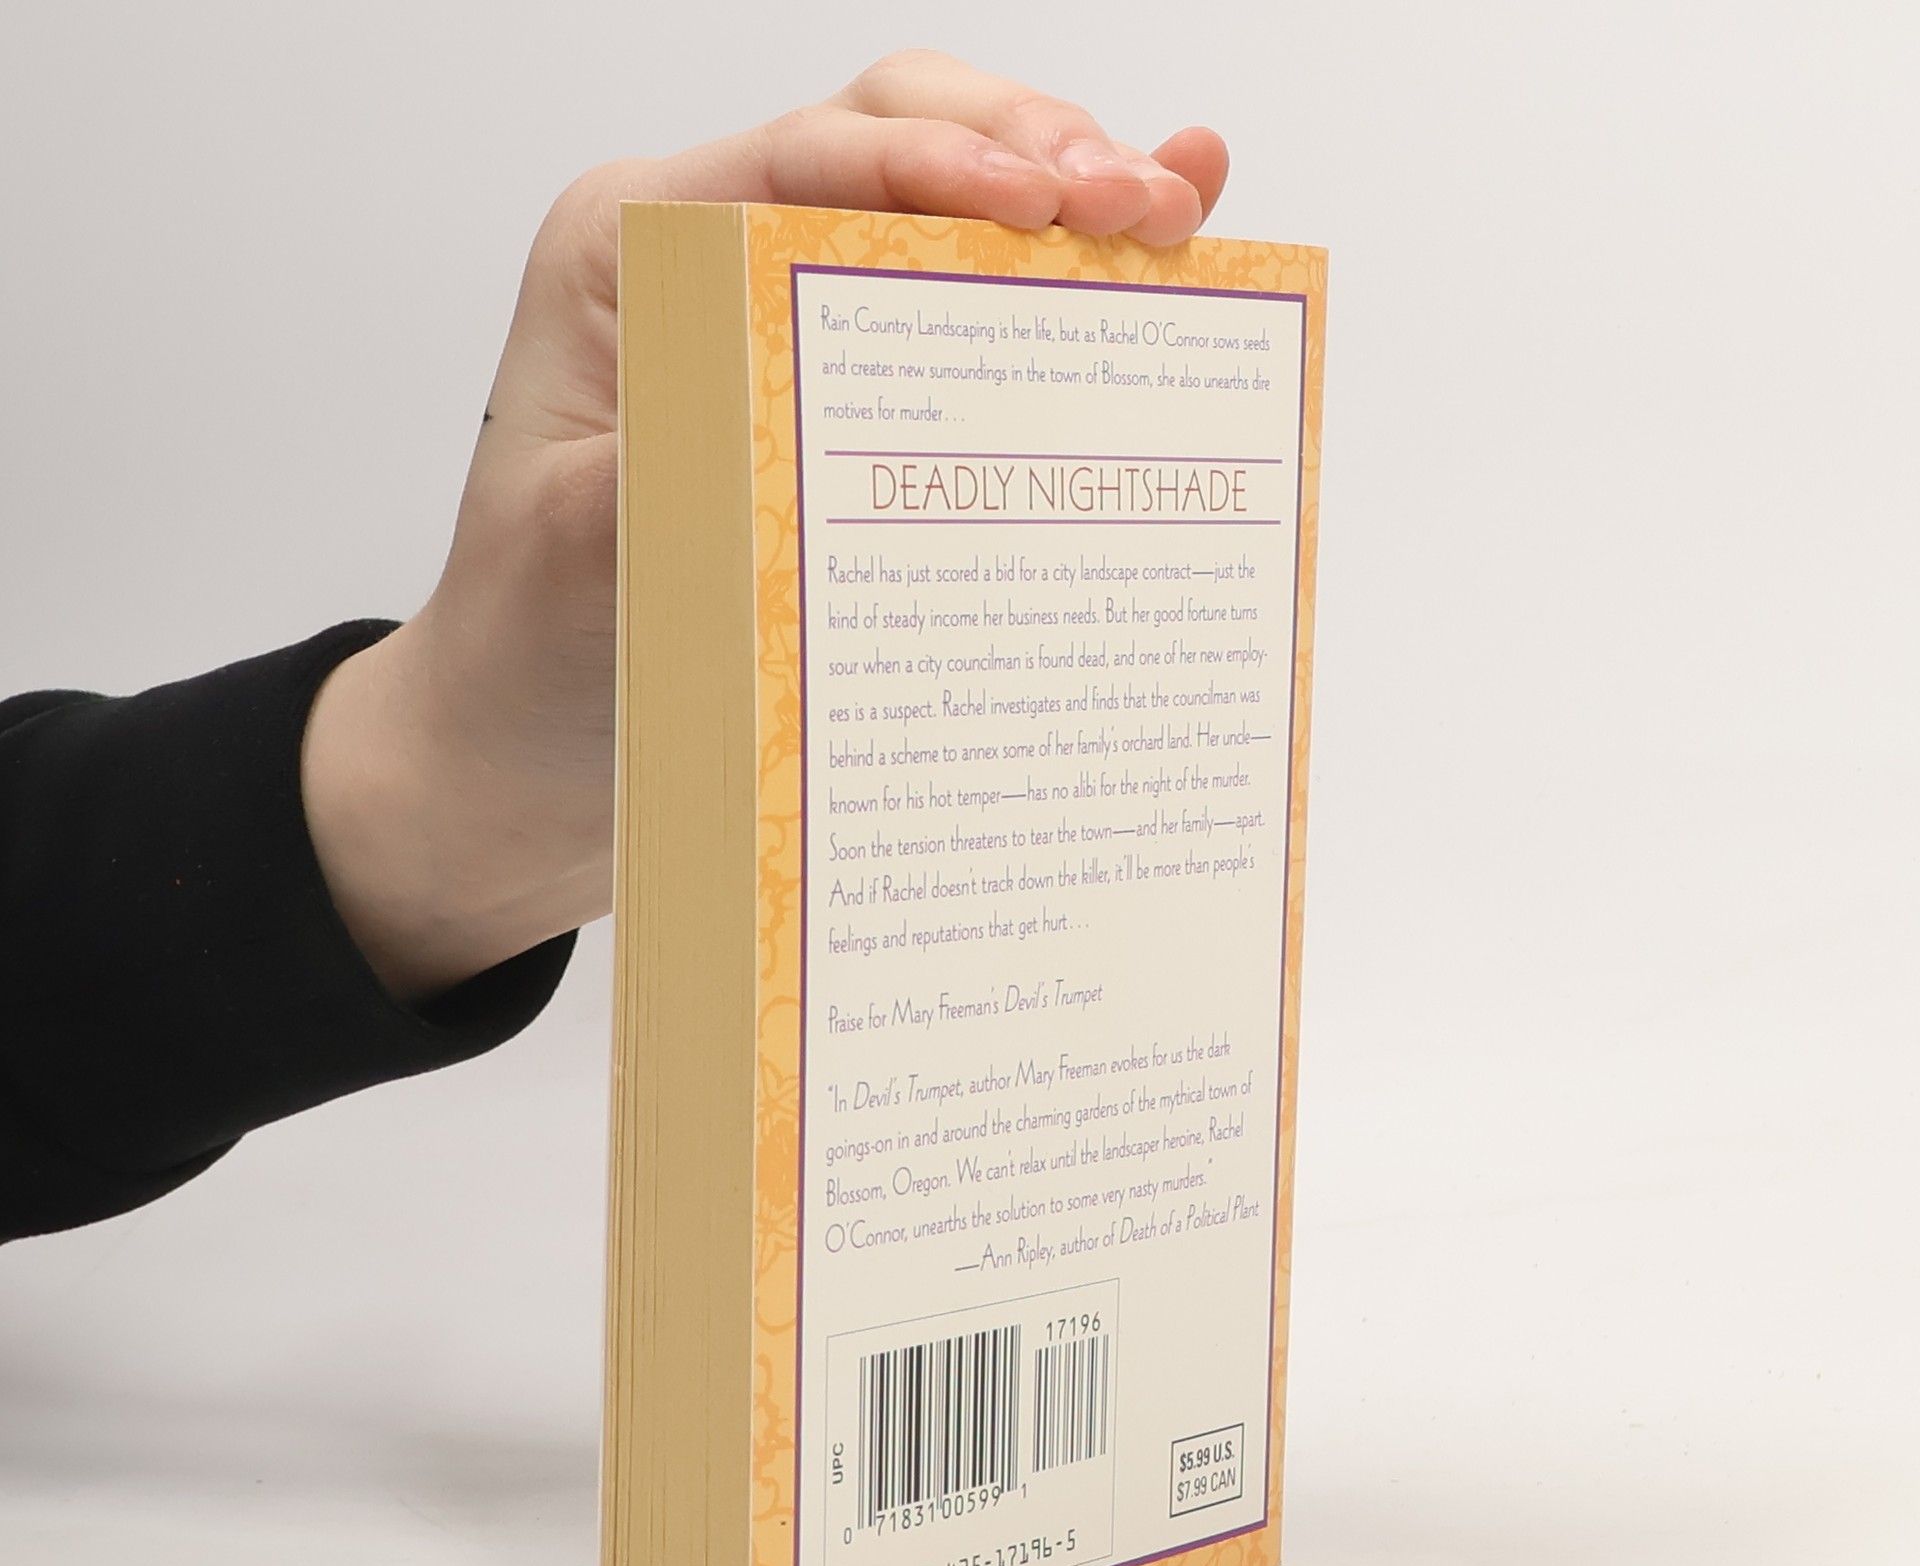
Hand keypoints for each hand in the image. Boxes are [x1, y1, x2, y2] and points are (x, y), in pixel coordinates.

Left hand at [301, 49, 1229, 999]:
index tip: (1044, 203)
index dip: (934, 163)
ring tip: (1171, 214)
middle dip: (1031, 149)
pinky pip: (962, 310)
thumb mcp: (575, 563)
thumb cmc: (529, 648)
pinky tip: (1154, 256)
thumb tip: (791, 414)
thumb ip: (667, 473)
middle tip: (1141, 202)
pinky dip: (1058, 282)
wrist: (523, 745)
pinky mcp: (844, 393)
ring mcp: (786, 317)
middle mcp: (713, 260)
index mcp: (631, 255)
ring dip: (1065, 195)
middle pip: (894, 138)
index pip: (801, 161)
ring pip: (946, 204)